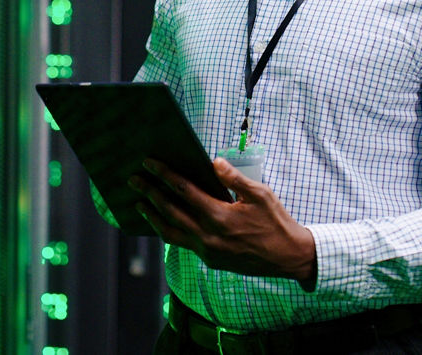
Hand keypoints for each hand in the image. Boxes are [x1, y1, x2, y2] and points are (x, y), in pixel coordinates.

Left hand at [129, 157, 316, 289]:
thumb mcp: (260, 194)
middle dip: (150, 193)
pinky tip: (163, 221)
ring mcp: (207, 251)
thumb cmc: (276, 222)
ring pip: (171, 233)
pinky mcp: (210, 260)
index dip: (165, 174)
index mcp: (220, 216)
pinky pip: (183, 243)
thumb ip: (234, 178)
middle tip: (133, 180)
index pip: (184, 191)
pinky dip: (169, 230)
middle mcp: (209, 236)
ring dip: (153, 216)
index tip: (149, 163)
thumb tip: (213, 161)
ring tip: (139, 204)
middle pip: (170, 211)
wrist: (289, 257)